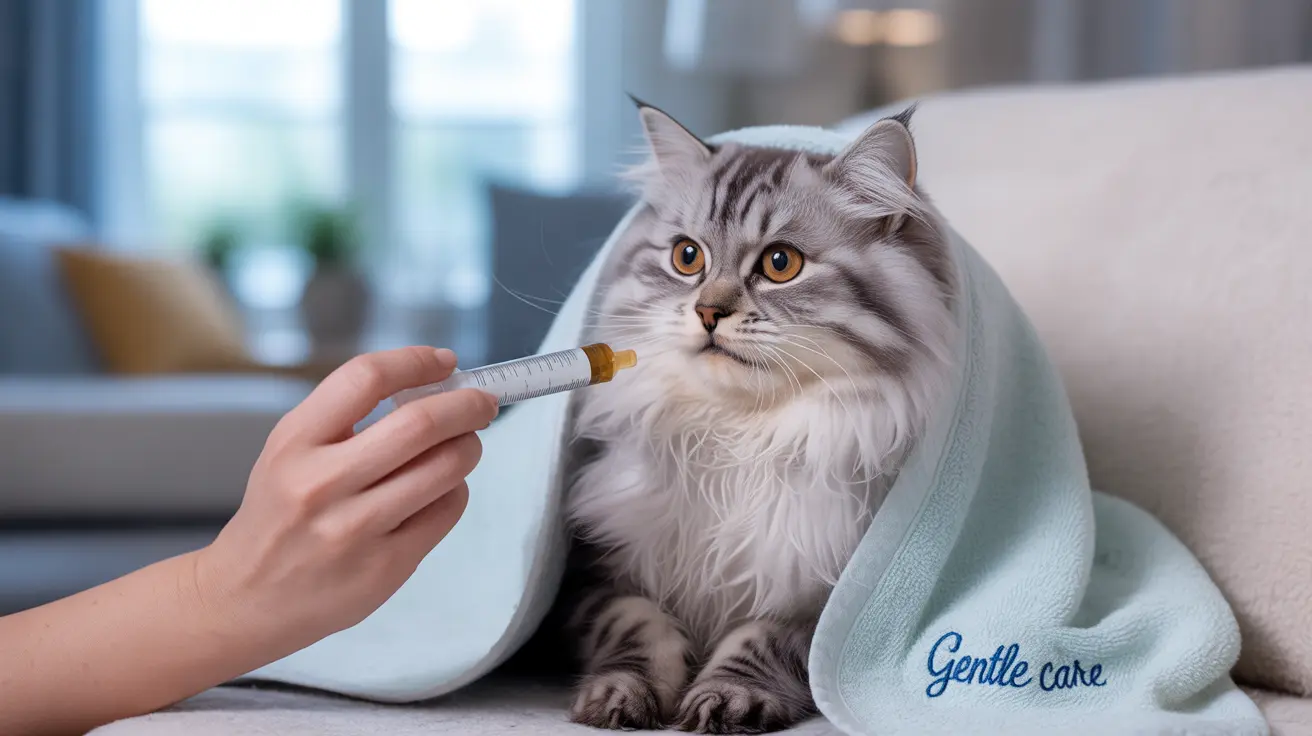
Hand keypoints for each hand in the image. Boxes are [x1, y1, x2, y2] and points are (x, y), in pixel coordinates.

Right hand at [195, 346, 497, 652]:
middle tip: (481, 403)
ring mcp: (354, 530)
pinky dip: (454, 490)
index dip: (416, 362)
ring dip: (468, 447)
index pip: (366, 378)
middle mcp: (322, 484)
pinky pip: (446, 511)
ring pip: (445, 468)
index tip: (445, 362)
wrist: (245, 599)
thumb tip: (433, 385)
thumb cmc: (279, 514)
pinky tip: (440, 489)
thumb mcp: (289, 451)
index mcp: (295, 442)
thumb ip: (348, 416)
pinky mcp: (384, 567)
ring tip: (463, 445)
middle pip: (420, 424)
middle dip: (466, 405)